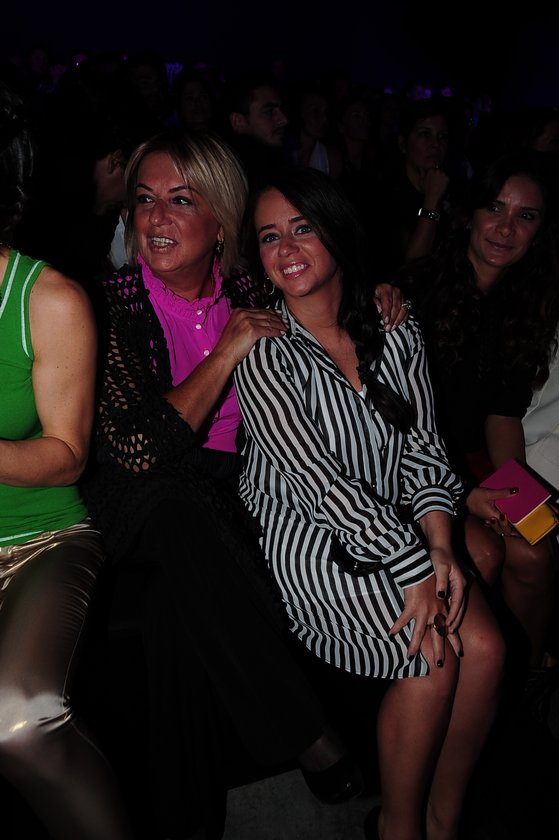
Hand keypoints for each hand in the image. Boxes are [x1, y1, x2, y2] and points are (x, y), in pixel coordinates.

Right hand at [215, 307, 286, 365]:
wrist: (223, 354)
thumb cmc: (229, 345)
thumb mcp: (236, 328)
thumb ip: (246, 322)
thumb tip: (260, 322)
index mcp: (239, 311)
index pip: (260, 310)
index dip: (271, 313)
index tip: (279, 315)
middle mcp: (243, 314)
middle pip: (265, 314)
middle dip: (277, 319)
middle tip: (285, 322)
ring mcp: (247, 321)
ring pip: (268, 322)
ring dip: (279, 325)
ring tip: (285, 328)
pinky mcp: (252, 330)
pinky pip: (268, 330)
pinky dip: (276, 332)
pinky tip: (281, 334)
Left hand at [373, 283, 409, 331]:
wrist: (381, 288)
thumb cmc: (376, 292)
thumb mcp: (373, 296)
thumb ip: (375, 303)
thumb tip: (379, 311)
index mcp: (386, 289)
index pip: (387, 302)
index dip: (387, 312)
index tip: (386, 321)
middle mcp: (396, 291)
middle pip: (396, 307)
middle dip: (392, 319)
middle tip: (388, 328)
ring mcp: (402, 296)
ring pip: (403, 310)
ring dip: (398, 320)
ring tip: (392, 328)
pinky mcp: (405, 301)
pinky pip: (406, 311)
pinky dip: (403, 318)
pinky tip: (398, 324)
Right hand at [389, 549, 465, 665]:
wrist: (422, 567)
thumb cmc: (429, 576)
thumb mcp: (439, 592)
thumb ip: (440, 603)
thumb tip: (440, 611)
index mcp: (442, 610)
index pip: (451, 630)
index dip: (455, 642)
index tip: (460, 654)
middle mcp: (435, 613)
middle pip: (438, 636)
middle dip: (439, 652)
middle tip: (440, 665)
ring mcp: (423, 611)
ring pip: (419, 633)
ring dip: (414, 646)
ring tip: (409, 657)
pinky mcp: (412, 606)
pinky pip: (403, 620)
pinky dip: (396, 626)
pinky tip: (390, 634)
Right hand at [421, 166, 448, 205]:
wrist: (433, 195)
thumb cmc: (427, 190)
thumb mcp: (421, 182)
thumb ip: (421, 174)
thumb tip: (421, 169)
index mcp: (430, 171)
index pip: (433, 168)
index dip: (433, 173)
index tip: (432, 177)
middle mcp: (437, 171)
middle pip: (438, 170)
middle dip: (437, 175)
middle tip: (436, 181)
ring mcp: (442, 174)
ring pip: (443, 174)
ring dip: (441, 177)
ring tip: (438, 183)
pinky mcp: (447, 178)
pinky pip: (446, 178)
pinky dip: (445, 180)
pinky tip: (441, 185)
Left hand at [429, 546, 466, 639]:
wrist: (440, 545)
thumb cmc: (440, 555)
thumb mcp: (440, 567)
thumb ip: (441, 582)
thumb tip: (441, 596)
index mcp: (460, 583)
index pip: (458, 603)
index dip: (453, 615)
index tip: (448, 625)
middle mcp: (461, 586)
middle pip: (460, 607)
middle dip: (456, 621)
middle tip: (450, 632)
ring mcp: (457, 586)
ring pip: (458, 606)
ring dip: (454, 618)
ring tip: (450, 631)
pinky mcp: (452, 586)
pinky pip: (453, 602)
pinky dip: (451, 611)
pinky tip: (446, 618)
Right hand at [466, 486, 519, 538]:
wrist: (462, 496)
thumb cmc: (475, 496)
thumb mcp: (489, 494)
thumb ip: (502, 493)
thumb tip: (516, 491)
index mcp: (492, 516)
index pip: (504, 525)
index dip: (511, 530)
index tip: (517, 535)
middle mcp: (489, 520)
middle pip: (500, 530)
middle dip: (507, 532)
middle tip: (515, 535)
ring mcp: (484, 520)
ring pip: (494, 529)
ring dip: (501, 530)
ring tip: (508, 533)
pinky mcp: (481, 518)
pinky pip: (490, 525)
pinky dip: (495, 527)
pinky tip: (496, 526)